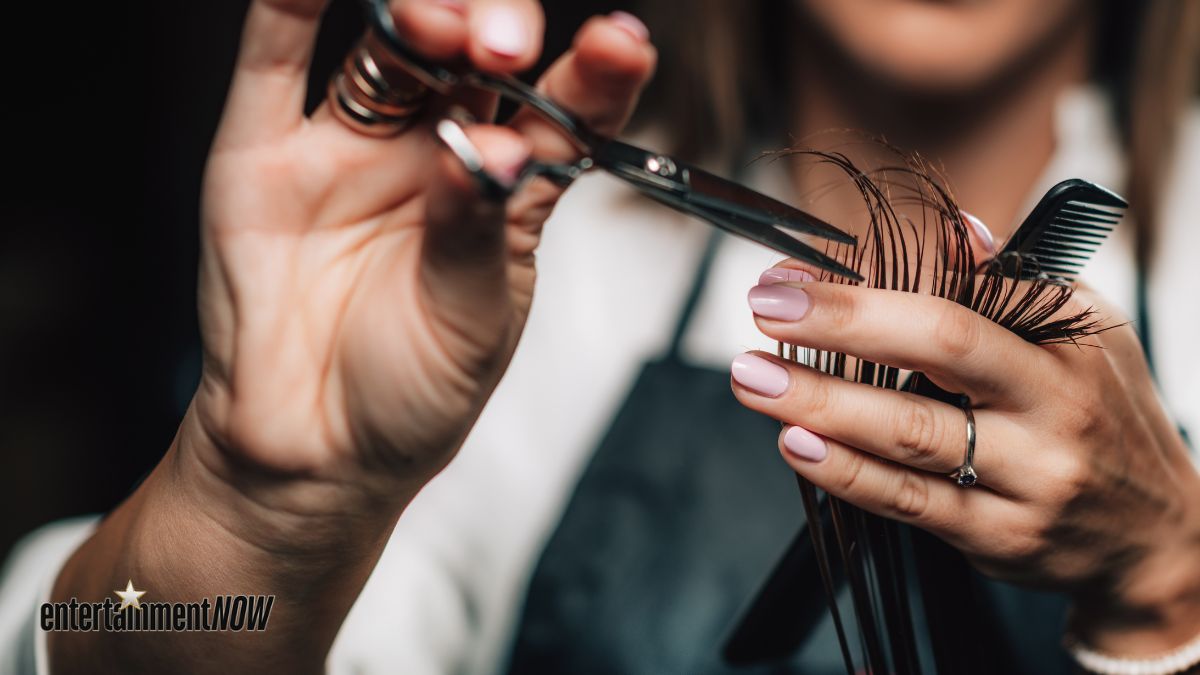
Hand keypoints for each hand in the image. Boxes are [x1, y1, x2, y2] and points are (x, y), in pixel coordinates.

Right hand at [189, 0, 655, 536]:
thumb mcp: (472, 323)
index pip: (561, 113)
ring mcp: (353, 147)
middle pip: (474, 55)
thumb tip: (488, 149)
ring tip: (442, 22)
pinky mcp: (266, 155)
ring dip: (419, 14)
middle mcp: (435, 152)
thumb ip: (477, 230)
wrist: (315, 458)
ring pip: (388, 48)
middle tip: (507, 47)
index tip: (622, 46)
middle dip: (496, 31)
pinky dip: (289, 8)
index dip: (594, 75)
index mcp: (507, 190)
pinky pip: (274, 63)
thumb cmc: (413, 396)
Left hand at [731, 266, 1199, 656]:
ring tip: (753, 378)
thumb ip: (1009, 283)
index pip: (964, 290)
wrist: (1155, 536)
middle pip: (943, 346)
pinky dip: (846, 472)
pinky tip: (796, 443)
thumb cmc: (1101, 415)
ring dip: (820, 401)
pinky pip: (910, 501)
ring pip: (912, 432)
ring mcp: (1028, 476)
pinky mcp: (997, 535)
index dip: (872, 278)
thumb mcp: (1081, 336)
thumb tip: (950, 227)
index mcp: (1067, 339)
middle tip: (765, 308)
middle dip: (843, 322)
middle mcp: (1054, 403)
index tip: (796, 272)